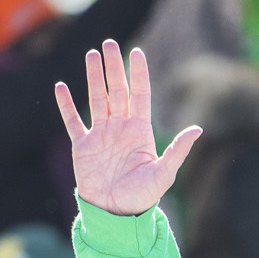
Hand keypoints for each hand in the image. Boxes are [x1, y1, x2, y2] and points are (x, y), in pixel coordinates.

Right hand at [55, 40, 200, 216]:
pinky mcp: (83, 146)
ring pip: (97, 99)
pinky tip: (61, 86)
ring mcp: (101, 135)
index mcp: (140, 131)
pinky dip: (66, 105)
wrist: (116, 214)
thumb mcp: (164, 174)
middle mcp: (120, 128)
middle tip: (109, 43)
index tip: (137, 52)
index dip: (138, 74)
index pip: (139, 95)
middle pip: (117, 90)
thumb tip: (198, 129)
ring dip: (93, 77)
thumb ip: (178, 151)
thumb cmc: (142, 197)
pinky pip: (73, 121)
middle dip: (113, 67)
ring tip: (91, 54)